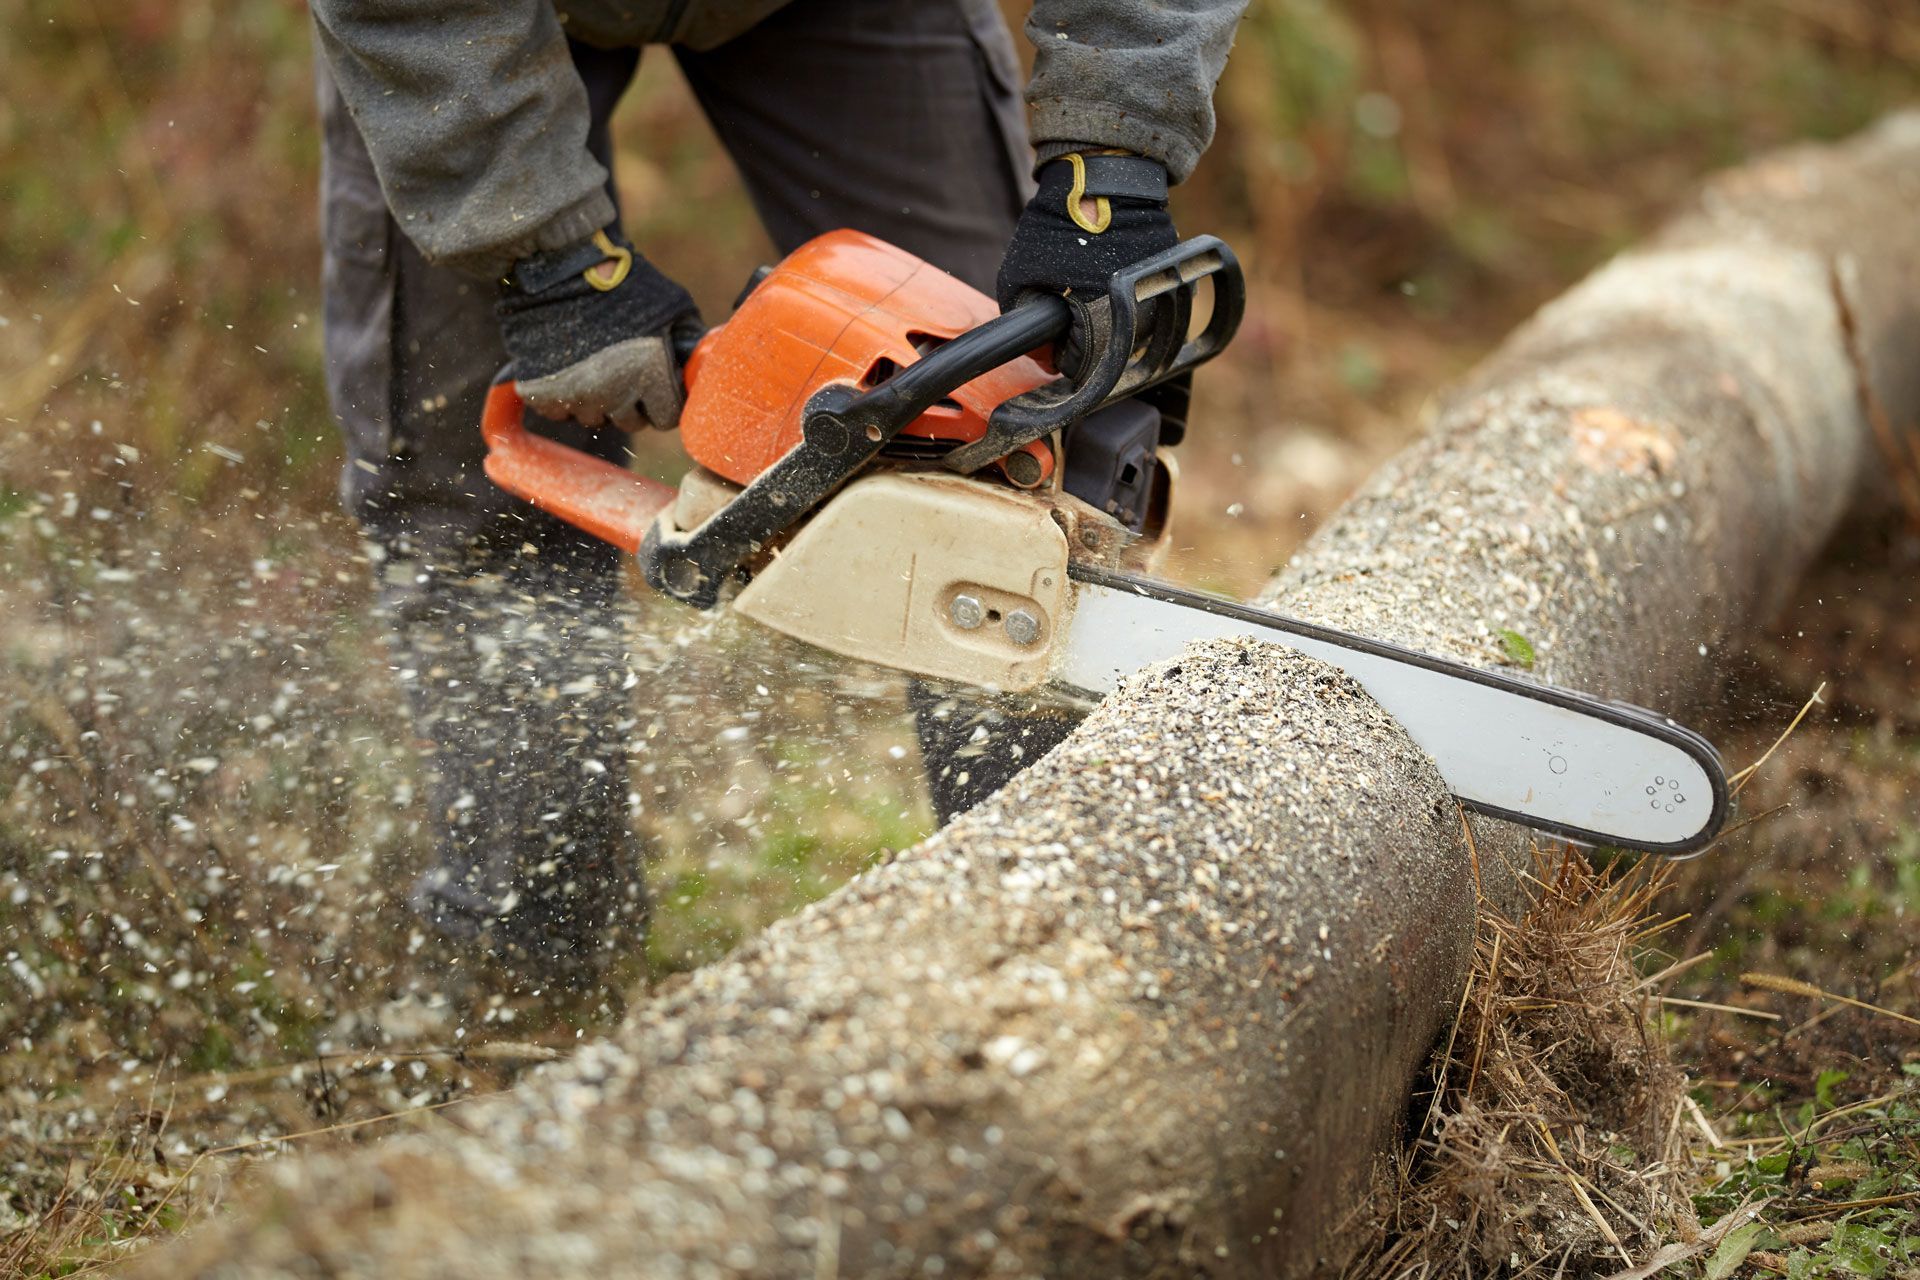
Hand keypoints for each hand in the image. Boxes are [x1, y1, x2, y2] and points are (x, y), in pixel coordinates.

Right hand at [497, 227, 701, 429]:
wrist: (556, 263)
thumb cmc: (620, 280)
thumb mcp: (672, 303)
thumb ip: (688, 339)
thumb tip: (698, 360)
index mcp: (649, 376)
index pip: (665, 419)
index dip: (664, 402)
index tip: (658, 386)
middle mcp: (613, 394)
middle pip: (629, 423)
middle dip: (632, 402)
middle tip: (624, 371)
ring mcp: (574, 395)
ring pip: (593, 418)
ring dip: (597, 400)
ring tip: (594, 363)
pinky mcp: (538, 391)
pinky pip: (557, 411)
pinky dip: (562, 396)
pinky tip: (566, 367)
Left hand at [995, 151, 1176, 378]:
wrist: (1105, 174)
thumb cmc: (1059, 224)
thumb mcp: (1018, 275)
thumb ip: (1022, 318)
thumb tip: (1037, 350)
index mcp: (1102, 327)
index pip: (1081, 368)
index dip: (1060, 353)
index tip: (1052, 330)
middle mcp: (1140, 321)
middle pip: (1109, 351)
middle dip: (1085, 334)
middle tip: (1067, 297)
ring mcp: (1161, 297)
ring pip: (1129, 328)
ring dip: (1108, 313)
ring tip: (1087, 276)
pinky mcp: (1171, 275)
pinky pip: (1146, 299)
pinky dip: (1126, 290)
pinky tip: (1107, 264)